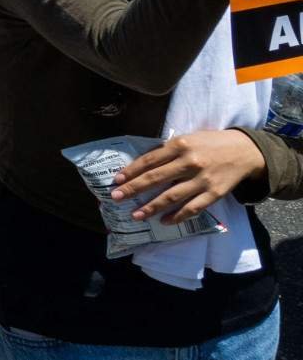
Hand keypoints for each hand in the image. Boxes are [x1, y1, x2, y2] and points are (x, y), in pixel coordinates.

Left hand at [113, 128, 269, 222]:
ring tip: (136, 215)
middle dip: (134, 189)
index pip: (149, 160)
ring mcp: (202, 180)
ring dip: (152, 207)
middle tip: (116, 197)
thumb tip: (142, 163)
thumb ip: (167, 150)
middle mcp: (189, 162)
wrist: (245, 151)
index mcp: (179, 145)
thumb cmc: (210, 143)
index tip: (117, 180)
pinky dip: (177, 216)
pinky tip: (164, 221)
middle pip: (156, 178)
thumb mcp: (187, 139)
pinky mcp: (215, 194)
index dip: (131, 171)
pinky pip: (193, 208)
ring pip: (172, 196)